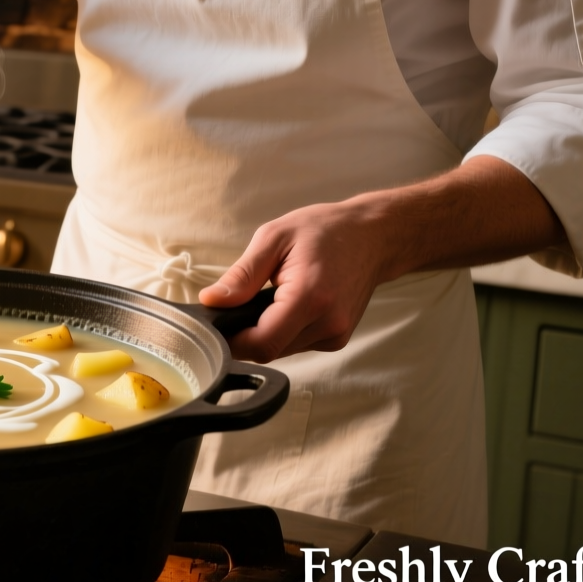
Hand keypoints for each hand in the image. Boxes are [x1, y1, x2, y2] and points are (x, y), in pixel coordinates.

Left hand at [199, 200, 395, 361]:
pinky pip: (296, 345)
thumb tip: (210, 301)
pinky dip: (282, 331)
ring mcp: (336, 334)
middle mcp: (328, 323)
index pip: (262, 343)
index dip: (232, 341)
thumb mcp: (274, 238)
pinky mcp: (337, 339)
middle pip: (269, 351)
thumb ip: (241, 275)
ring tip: (266, 299)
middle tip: (236, 305)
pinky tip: (285, 306)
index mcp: (310, 297)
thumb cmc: (323, 230)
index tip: (216, 324)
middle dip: (244, 335)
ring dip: (264, 333)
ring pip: (281, 351)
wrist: (372, 236)